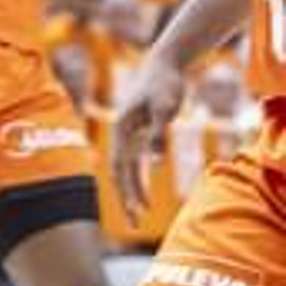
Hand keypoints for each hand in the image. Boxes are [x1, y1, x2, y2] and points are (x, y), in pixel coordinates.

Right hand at [111, 51, 184, 217]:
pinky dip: (138, 180)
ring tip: (140, 214)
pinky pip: (133, 163)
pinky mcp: (138, 133)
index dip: (128, 191)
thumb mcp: (166, 107)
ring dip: (131, 191)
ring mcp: (128, 134)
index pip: (121, 168)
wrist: (164, 62)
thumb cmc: (165, 82)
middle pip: (120, 173)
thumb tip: (157, 163)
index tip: (138, 211)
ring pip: (126, 170)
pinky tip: (146, 194)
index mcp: (122, 130)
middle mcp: (121, 135)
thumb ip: (159, 133)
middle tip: (135, 223)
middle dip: (126, 198)